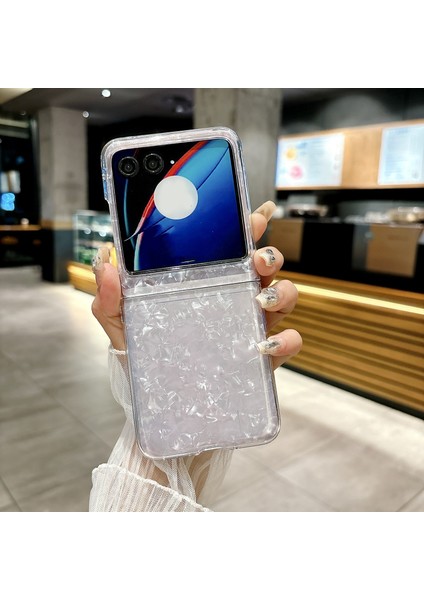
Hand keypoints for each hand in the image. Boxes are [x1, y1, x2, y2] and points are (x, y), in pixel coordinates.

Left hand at [91, 201, 301, 367]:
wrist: (156, 407)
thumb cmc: (143, 358)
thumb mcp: (122, 325)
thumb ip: (109, 297)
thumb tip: (105, 262)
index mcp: (207, 284)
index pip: (232, 249)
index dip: (248, 228)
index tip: (253, 217)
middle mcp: (233, 300)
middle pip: (266, 267)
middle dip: (270, 255)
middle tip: (257, 259)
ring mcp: (250, 328)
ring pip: (284, 297)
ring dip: (283, 292)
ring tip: (262, 300)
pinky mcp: (261, 359)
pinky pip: (288, 342)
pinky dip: (288, 339)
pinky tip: (266, 343)